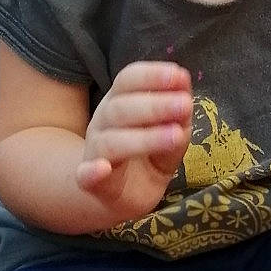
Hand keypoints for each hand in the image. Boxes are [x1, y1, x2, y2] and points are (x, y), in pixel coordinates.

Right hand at [77, 61, 192, 223]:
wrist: (123, 195)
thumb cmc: (148, 156)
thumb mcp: (171, 132)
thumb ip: (178, 114)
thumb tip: (184, 84)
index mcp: (119, 102)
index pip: (128, 80)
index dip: (151, 75)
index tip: (178, 76)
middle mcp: (103, 122)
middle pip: (120, 108)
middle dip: (154, 105)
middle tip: (185, 105)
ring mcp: (94, 152)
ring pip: (111, 141)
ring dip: (144, 138)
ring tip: (175, 136)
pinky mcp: (91, 182)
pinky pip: (85, 176)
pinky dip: (91, 172)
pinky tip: (102, 169)